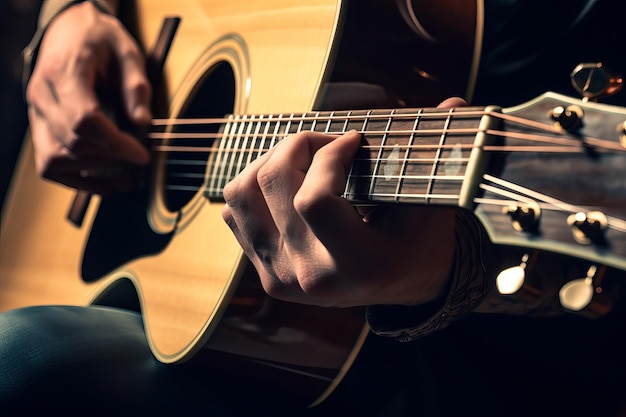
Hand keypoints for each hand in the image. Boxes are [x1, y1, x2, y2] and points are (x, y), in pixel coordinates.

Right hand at [26, 1, 150, 193]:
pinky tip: (107, 181)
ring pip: (56, 159)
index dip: (115, 144)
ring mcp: (36, 114)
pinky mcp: (40, 127)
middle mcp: (42, 96)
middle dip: (111, 158)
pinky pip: (50, 165)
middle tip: (139, 158)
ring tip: (126, 171)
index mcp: (63, 72)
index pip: (84, 121)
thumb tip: (143, 123)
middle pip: (72, 143)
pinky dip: (78, 179)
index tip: (142, 153)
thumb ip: (136, 86)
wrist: (69, 30)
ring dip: (94, 171)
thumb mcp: (127, 51)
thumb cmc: (98, 38)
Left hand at [222, 98, 466, 307]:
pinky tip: (289, 184)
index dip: (330, 153)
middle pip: (271, 184)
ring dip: (268, 161)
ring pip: (240, 193)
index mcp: (354, 267)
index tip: (354, 139)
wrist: (398, 287)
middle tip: (330, 142)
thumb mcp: (431, 206)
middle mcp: (308, 277)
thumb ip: (435, 155)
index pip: (313, 199)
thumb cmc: (418, 243)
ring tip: (303, 159)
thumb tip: (455, 101)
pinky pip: (233, 212)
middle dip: (299, 144)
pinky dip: (255, 186)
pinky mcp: (264, 271)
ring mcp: (279, 277)